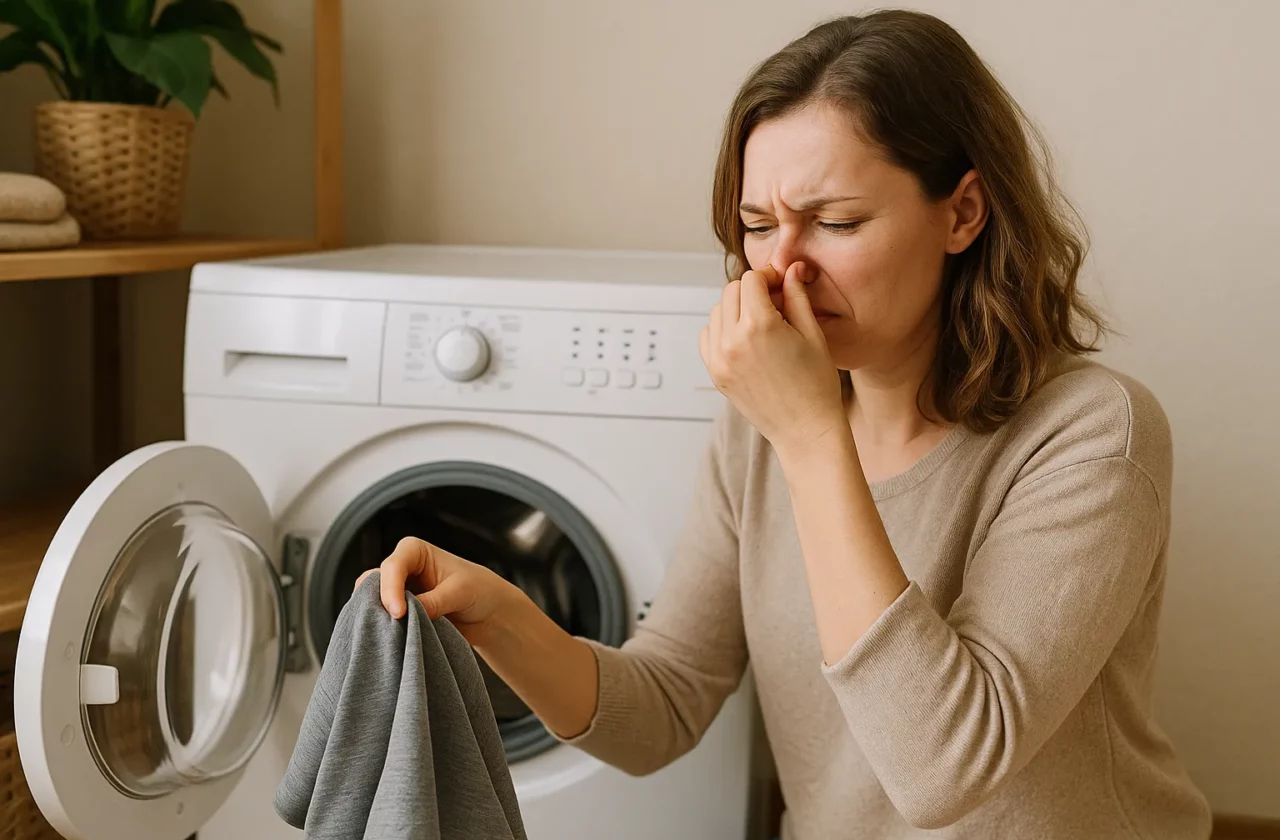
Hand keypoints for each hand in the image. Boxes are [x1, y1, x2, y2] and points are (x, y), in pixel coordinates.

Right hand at [354, 537, 518, 646]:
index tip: (398, 613)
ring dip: (377, 618)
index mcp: (414, 551)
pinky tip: (388, 639)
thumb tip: (405, 616)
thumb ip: (433, 602)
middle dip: (378, 604)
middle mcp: (400, 569)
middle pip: (374, 583)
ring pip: (371, 603)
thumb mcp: (459, 592)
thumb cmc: (479, 590)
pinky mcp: (397, 613)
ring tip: (388, 634)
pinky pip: (379, 620)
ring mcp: (396, 592)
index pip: (393, 566)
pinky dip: (381, 629)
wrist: (488, 612)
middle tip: (388, 626)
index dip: (391, 589)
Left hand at [699, 261, 845, 459]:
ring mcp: (719, 359)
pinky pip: (708, 337)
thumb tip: (792, 268)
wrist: (804, 430)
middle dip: (752, 290)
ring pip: (717, 312)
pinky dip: (722, 329)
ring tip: (762, 322)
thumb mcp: (812, 334)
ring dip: (736, 308)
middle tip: (775, 303)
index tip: (781, 284)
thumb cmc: (816, 385)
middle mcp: (732, 341)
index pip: (751, 279)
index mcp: (759, 326)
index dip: (769, 276)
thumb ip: (797, 296)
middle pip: (731, 292)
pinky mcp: (715, 374)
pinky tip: (746, 338)